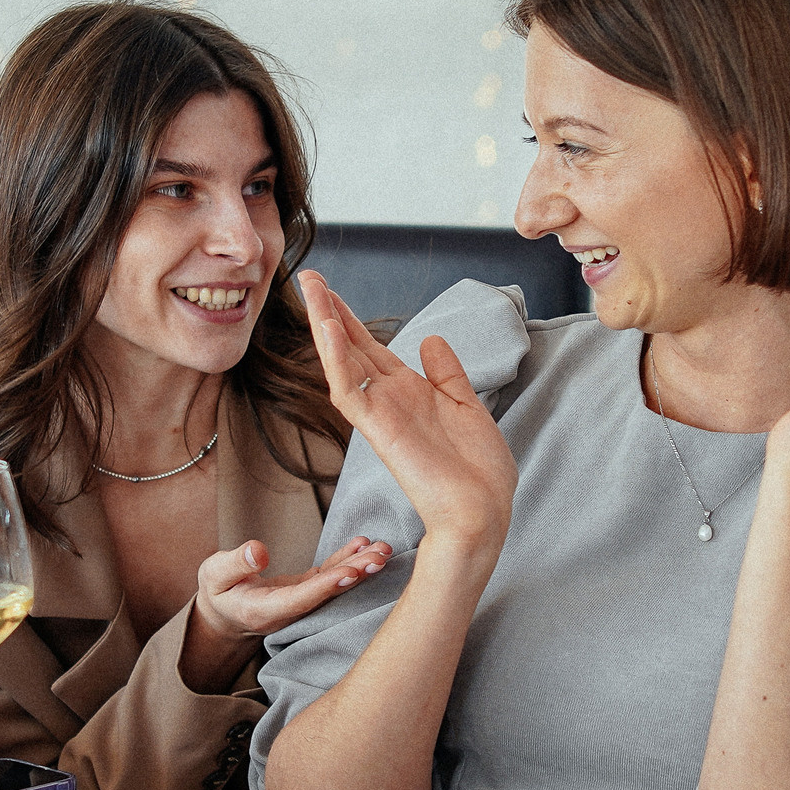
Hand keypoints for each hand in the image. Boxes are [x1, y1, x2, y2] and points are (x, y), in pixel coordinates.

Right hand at [194, 534, 396, 643]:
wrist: (224, 614)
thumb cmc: (218, 592)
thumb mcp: (213, 575)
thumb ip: (235, 563)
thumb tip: (259, 550)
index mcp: (264, 611)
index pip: (300, 598)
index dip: (326, 586)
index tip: (351, 572)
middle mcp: (289, 612)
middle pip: (326, 595)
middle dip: (355, 576)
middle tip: (381, 558)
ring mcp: (300, 604)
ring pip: (334, 587)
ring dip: (359, 568)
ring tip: (383, 550)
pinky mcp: (306, 592)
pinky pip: (330, 578)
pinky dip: (347, 561)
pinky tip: (363, 545)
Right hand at [299, 270, 517, 550]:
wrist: (482, 513)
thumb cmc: (478, 473)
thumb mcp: (467, 408)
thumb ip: (447, 374)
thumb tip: (431, 339)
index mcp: (409, 394)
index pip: (370, 348)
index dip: (350, 318)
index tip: (330, 290)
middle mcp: (389, 401)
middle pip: (350, 348)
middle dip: (329, 311)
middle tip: (308, 276)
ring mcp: (380, 415)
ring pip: (342, 362)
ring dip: (326, 325)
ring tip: (311, 289)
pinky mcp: (378, 431)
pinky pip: (349, 391)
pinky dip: (337, 359)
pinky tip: (330, 328)